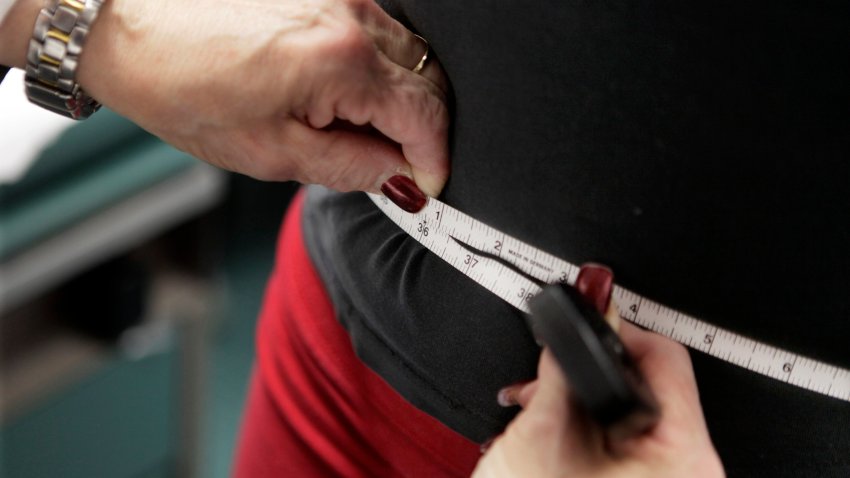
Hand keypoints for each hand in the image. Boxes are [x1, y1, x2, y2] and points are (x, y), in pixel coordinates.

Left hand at [72, 0, 448, 194]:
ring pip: (410, 56)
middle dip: (422, 131)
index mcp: (342, 61)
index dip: (434, 158)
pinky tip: (349, 99)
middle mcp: (352, 17)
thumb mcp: (274, 155)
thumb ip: (352, 168)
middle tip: (393, 168)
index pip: (427, 114)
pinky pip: (381, 36)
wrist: (133, 33)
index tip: (425, 184)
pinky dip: (380, 74)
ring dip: (402, 101)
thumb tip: (400, 177)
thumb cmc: (187, 93)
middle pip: (429, 80)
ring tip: (360, 134)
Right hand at [474, 321, 724, 477]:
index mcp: (684, 459)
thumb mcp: (542, 431)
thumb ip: (565, 361)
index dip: (613, 337)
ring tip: (540, 409)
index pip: (665, 359)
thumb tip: (591, 295)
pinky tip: (554, 430)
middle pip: (650, 384)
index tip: (580, 331)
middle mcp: (690, 472)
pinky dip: (589, 427)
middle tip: (549, 384)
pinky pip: (628, 438)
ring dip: (581, 400)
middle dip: (588, 375)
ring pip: (634, 410)